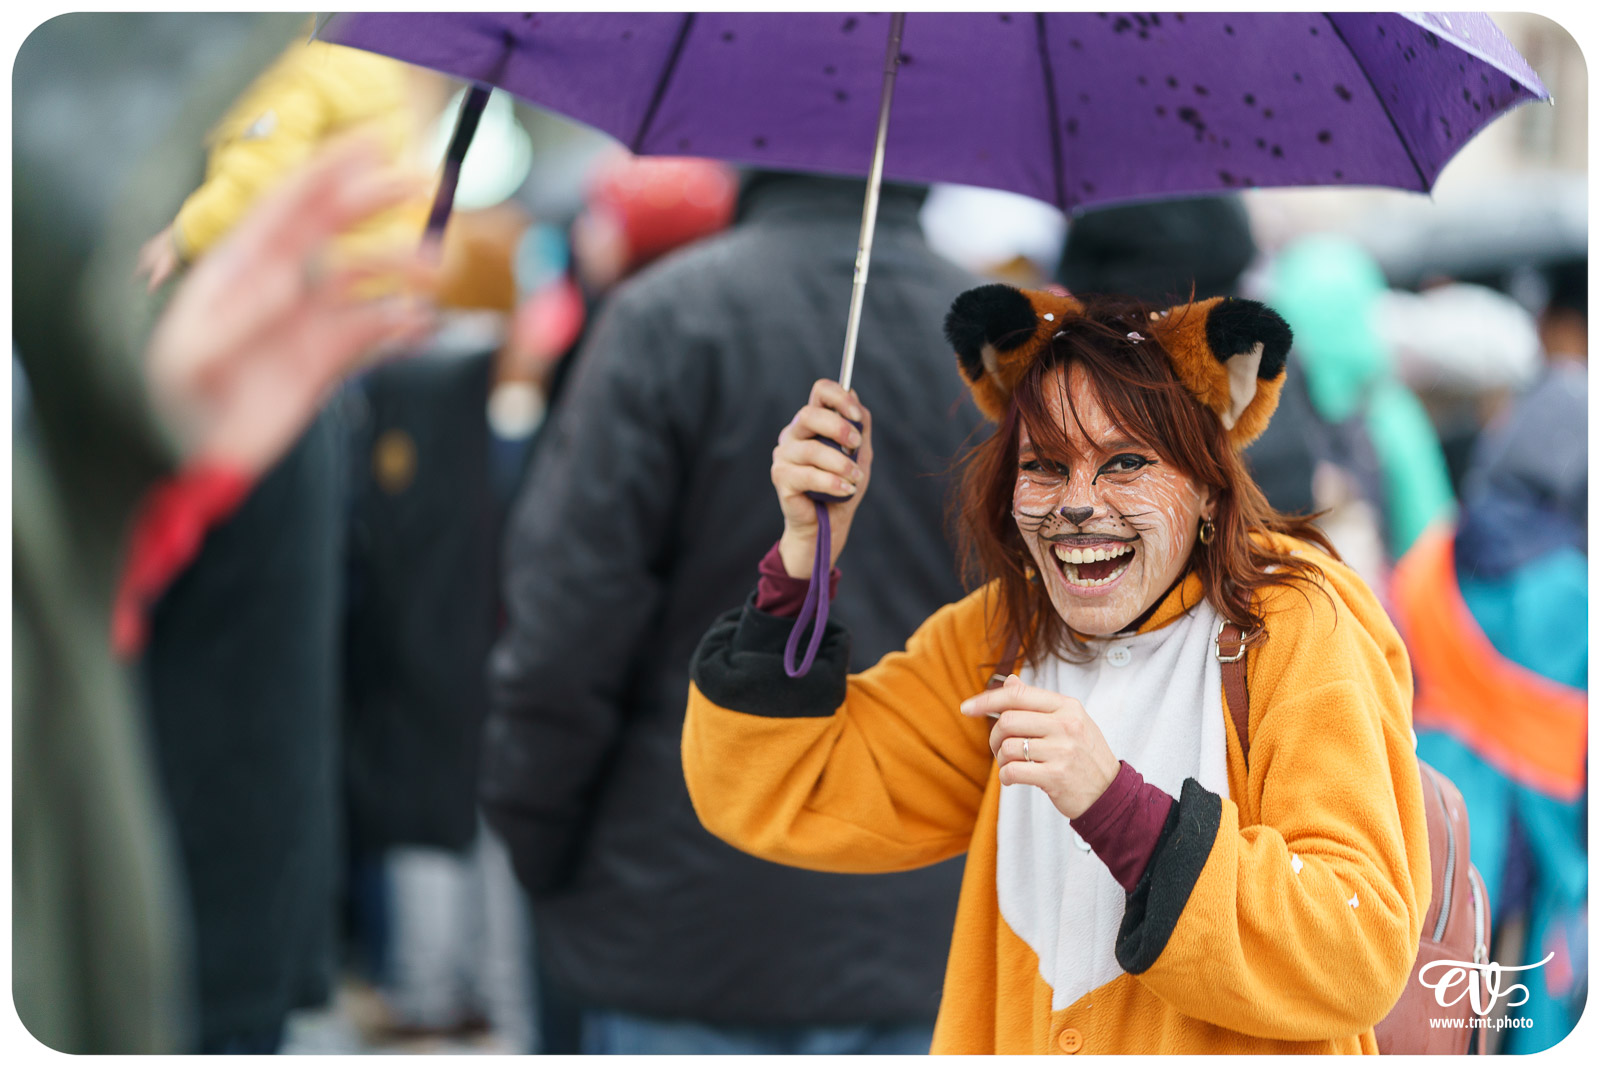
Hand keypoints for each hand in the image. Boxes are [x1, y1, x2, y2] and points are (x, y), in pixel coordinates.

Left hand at [144, 135, 437, 475]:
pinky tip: (422, 324)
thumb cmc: (186, 400)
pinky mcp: (329, 357)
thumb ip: (236, 321)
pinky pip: (374, 331)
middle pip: (332, 229)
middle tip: (422, 185)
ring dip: (398, 268)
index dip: (328, 172)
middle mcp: (277, 284)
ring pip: (362, 278)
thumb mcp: (195, 358)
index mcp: (240, 268)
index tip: (371, 145)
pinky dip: (401, 324)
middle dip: (375, 202)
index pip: (288, 207)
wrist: (206, 457)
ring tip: (434, 271)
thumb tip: (283, 287)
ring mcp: (306, 319)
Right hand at [770, 378, 872, 577]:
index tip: (856, 416)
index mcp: (812, 423)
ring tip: (855, 479)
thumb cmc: (842, 487)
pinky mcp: (780, 477)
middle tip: (856, 447)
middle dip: (838, 428)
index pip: (819, 392)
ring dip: (841, 464)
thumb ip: (859, 428)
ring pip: (812, 449)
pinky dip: (832, 482)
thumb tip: (854, 396)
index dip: (839, 397)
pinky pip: (807, 474)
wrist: (828, 525)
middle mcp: (793, 434)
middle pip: (809, 414)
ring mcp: (783, 455)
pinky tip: (845, 490)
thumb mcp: (859, 455)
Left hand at [959, 674, 1119, 818]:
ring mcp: (1063, 750)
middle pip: (1008, 720)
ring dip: (1001, 760)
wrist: (1110, 793)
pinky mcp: (1057, 776)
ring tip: (1011, 766)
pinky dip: (1006, 776)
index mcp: (1067, 707)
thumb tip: (1009, 680)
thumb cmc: (1084, 755)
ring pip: (1008, 747)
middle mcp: (1066, 724)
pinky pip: (1013, 771)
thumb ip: (1038, 703)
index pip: (1018, 694)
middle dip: (994, 737)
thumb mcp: (1069, 721)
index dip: (987, 700)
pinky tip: (1013, 779)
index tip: (967, 708)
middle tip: (998, 750)